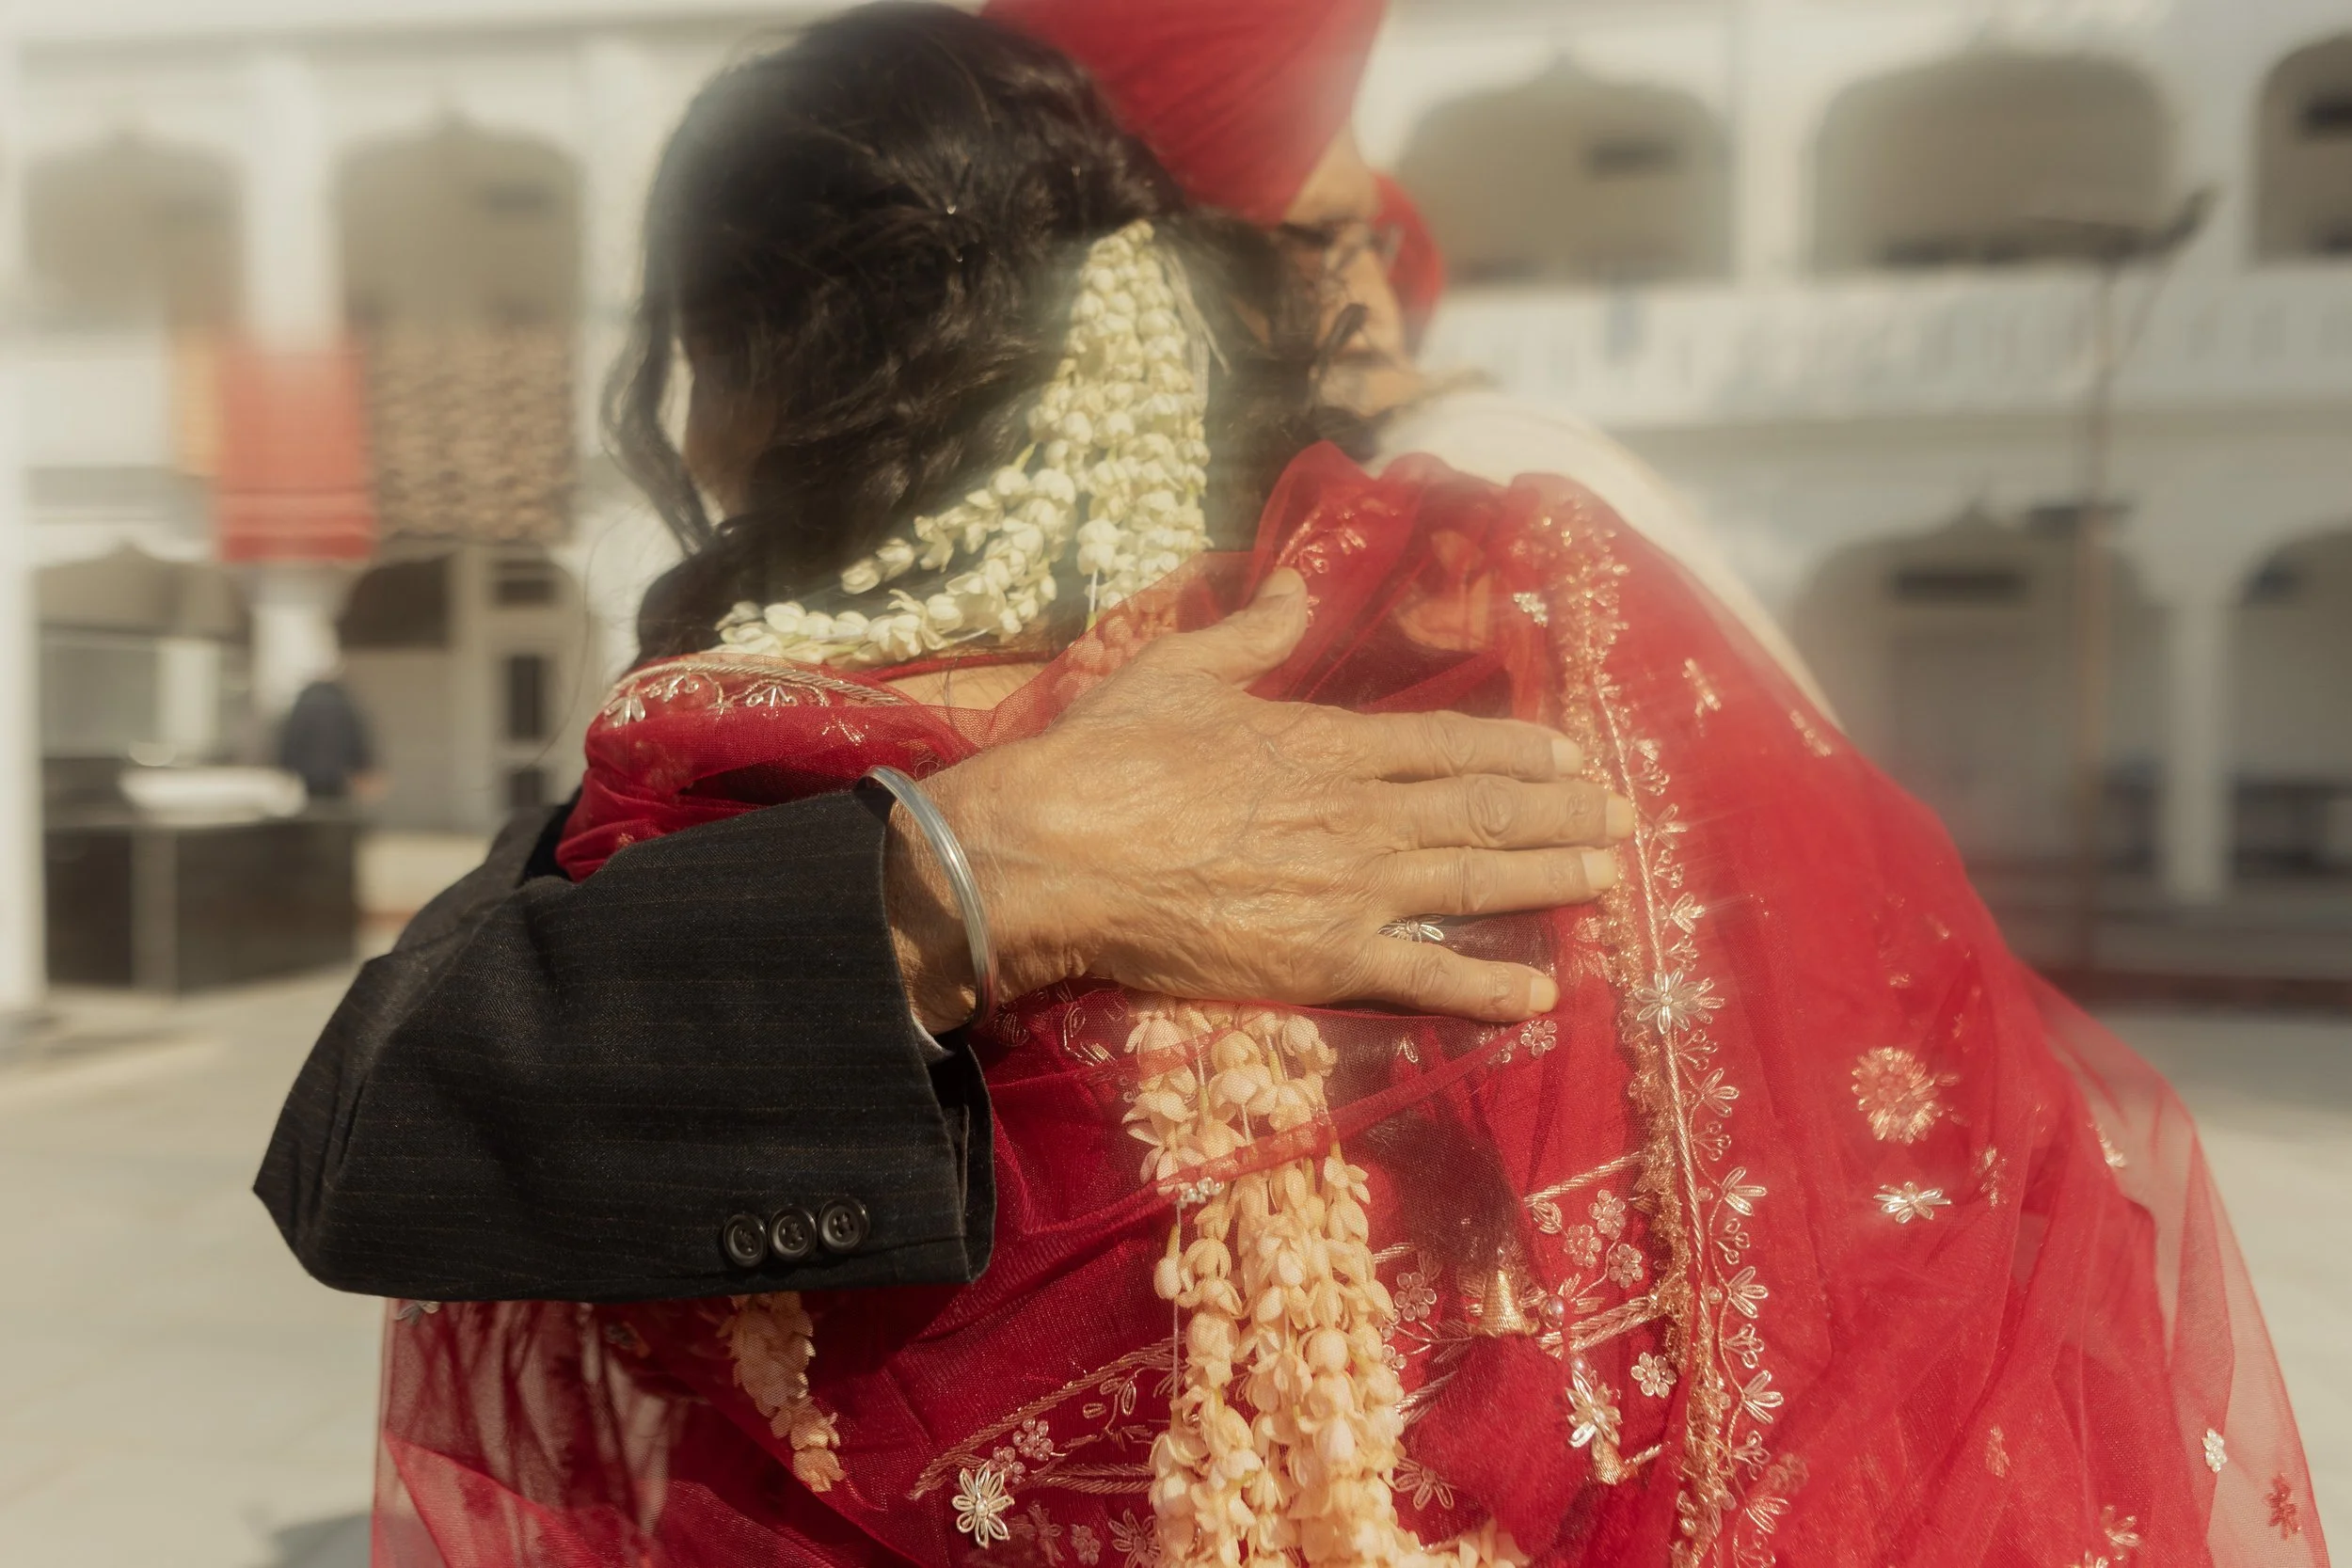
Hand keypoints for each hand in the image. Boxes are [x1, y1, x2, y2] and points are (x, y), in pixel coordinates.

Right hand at [886, 569, 1630, 1030]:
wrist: (1055, 851)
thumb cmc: (1105, 757)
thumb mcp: (1178, 671)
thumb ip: (1250, 634)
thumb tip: (1294, 590)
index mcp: (1325, 742)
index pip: (1448, 745)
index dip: (1519, 752)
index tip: (1574, 755)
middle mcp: (1357, 812)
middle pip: (1483, 811)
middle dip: (1561, 814)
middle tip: (1622, 818)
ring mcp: (1348, 888)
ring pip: (1474, 882)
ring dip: (1549, 879)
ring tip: (1609, 879)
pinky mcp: (1321, 958)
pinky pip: (1423, 975)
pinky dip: (1487, 985)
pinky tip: (1541, 992)